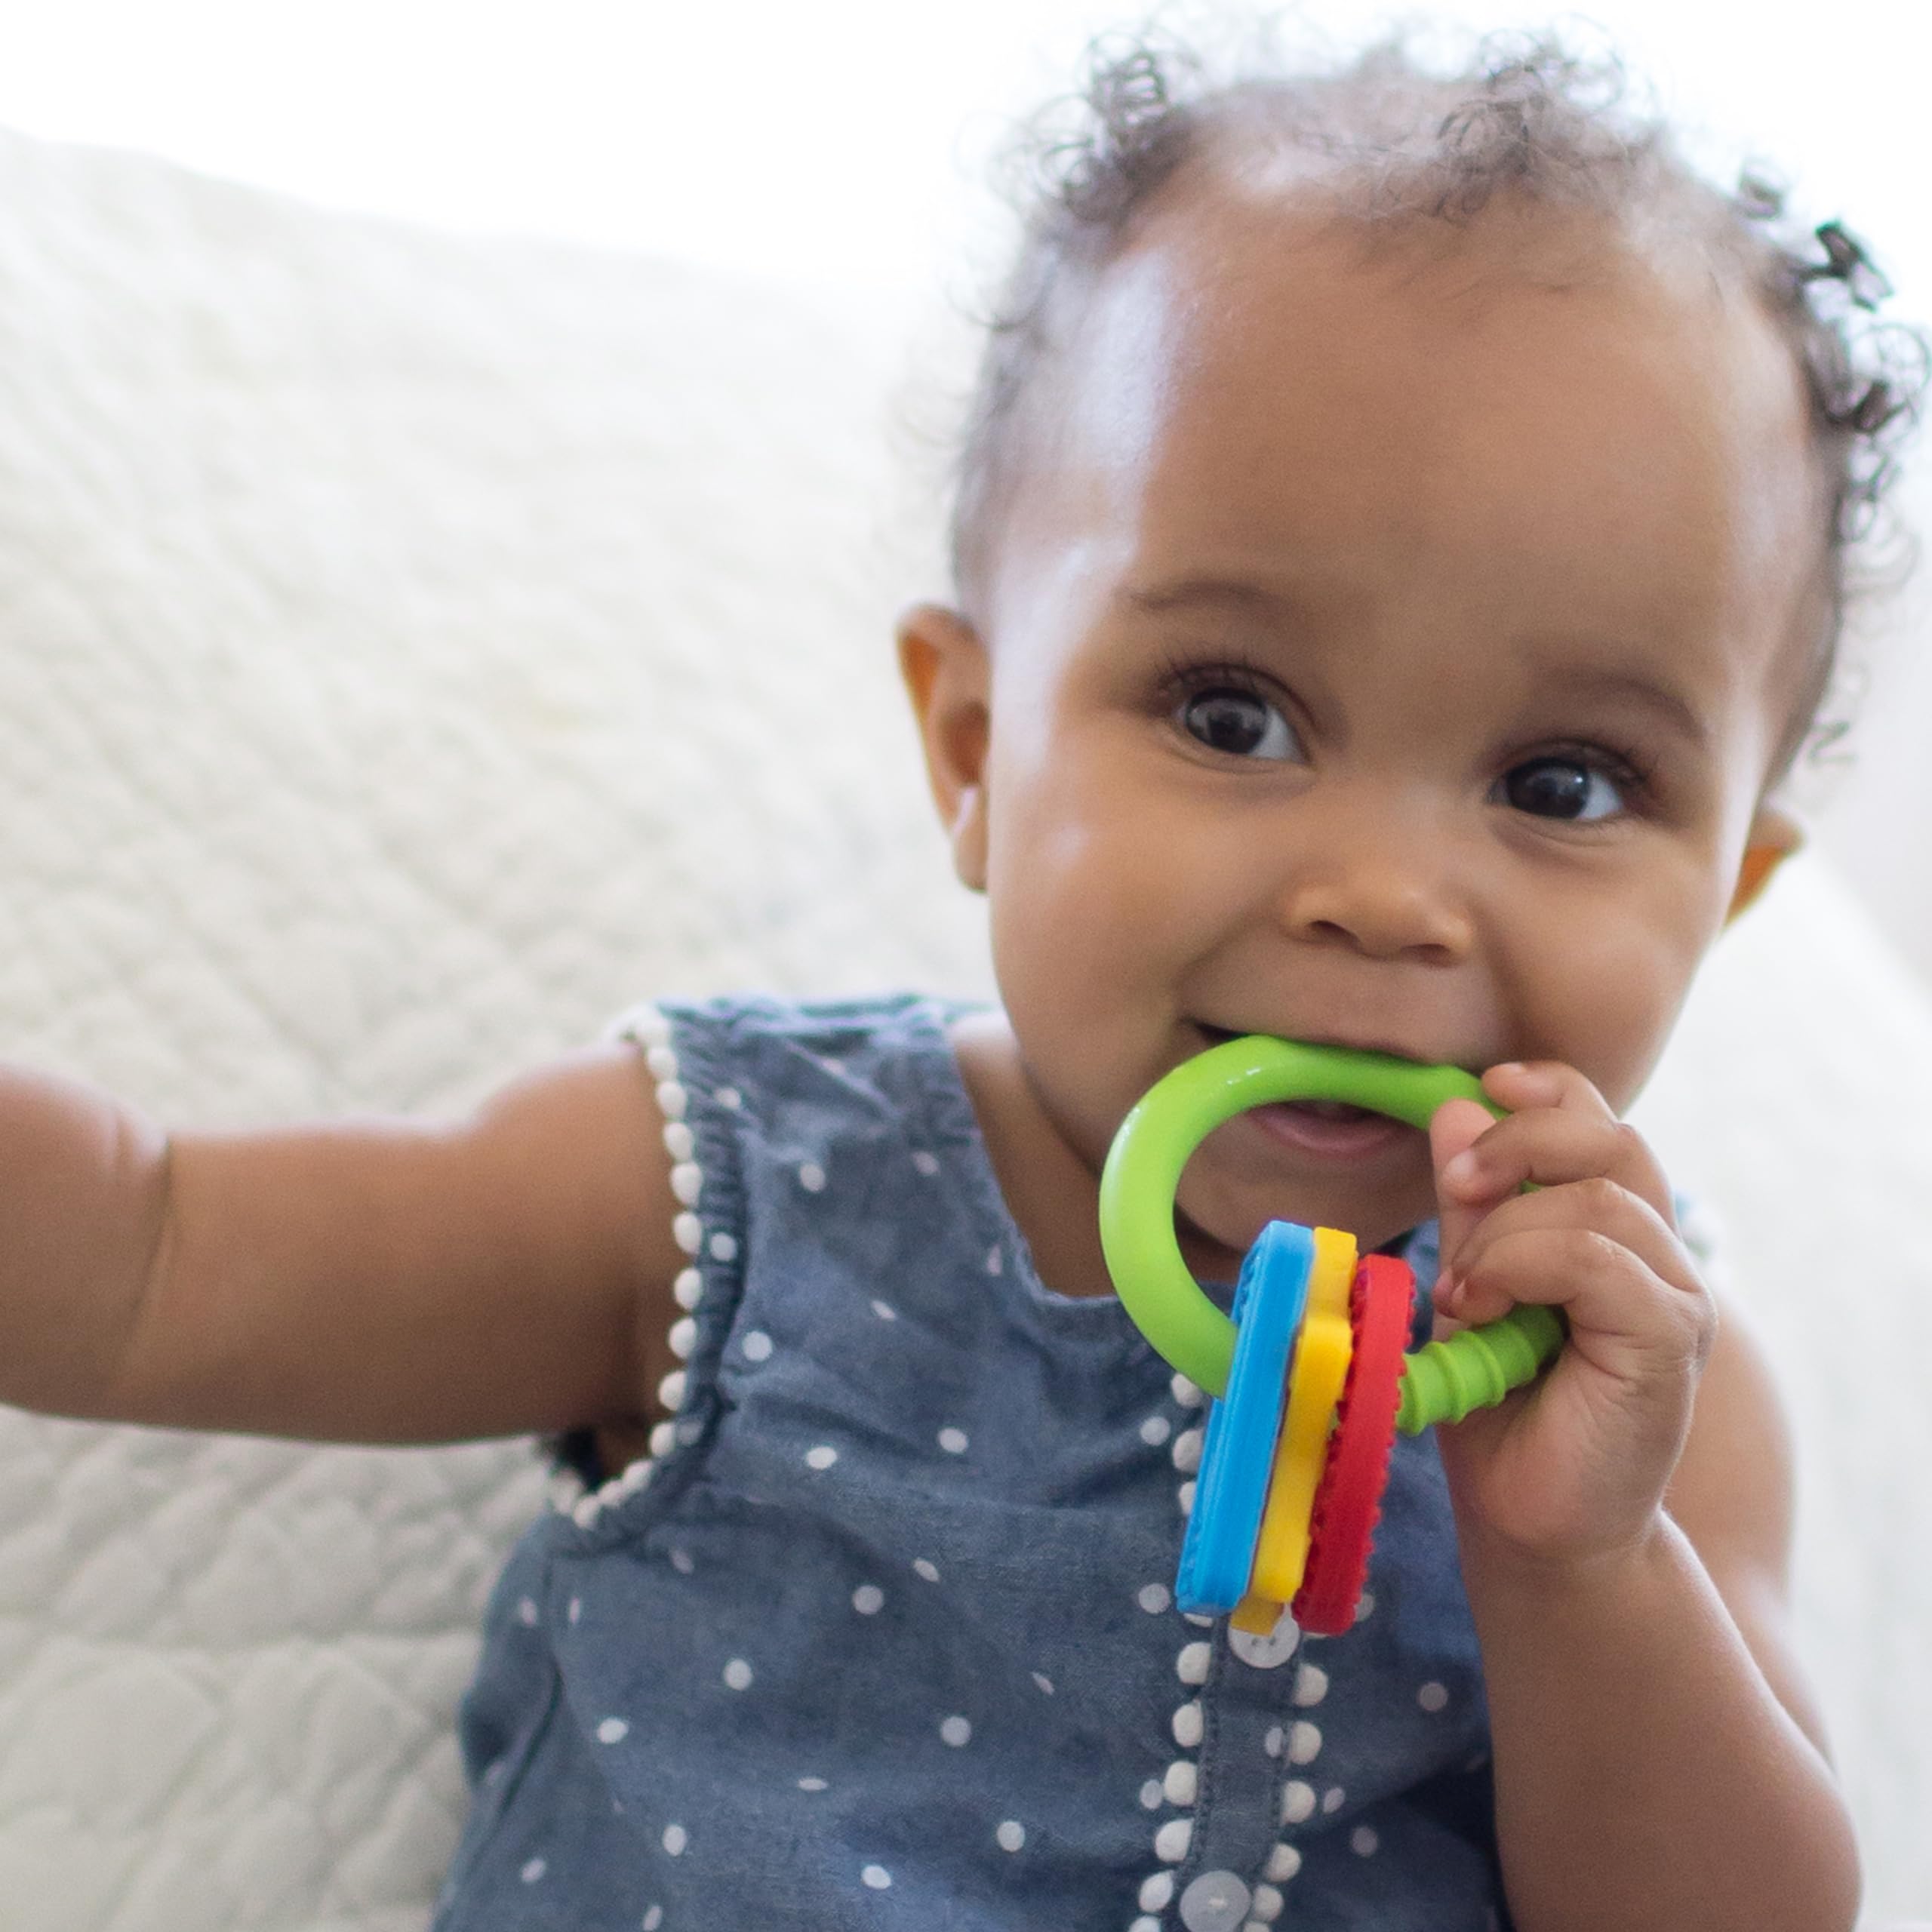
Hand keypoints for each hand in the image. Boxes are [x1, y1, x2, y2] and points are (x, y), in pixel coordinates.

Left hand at [1425, 1062, 1715, 1570]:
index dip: (1548, 1089)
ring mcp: (1673, 1296)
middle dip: (1519, 1141)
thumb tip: (1456, 1107)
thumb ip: (1471, 1206)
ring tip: (1462, 1289)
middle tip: (1456, 1187)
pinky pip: (1598, 1260)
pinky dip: (1525, 1267)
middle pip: (1608, 1137)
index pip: (1599, 1119)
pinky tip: (1484, 1307)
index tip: (1488, 1087)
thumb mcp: (1472, 1283)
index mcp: (1614, 1230)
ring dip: (1505, 1232)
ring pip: (1595, 1199)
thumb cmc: (1503, 1407)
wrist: (1534, 1521)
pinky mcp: (1668, 1339)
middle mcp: (1657, 1253)